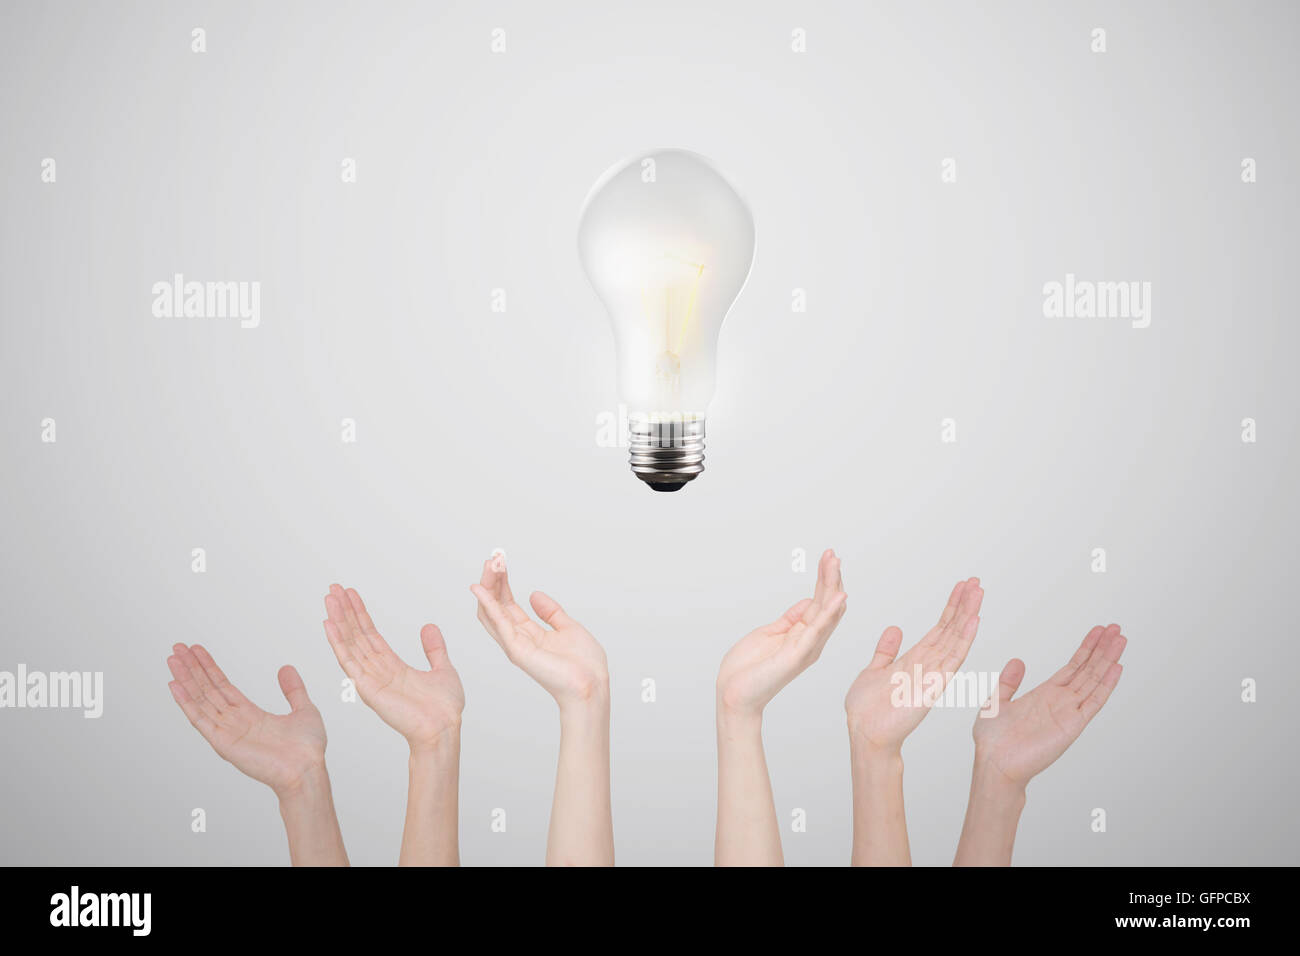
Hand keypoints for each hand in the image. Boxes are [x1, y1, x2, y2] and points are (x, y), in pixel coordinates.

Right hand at [167, 644, 326, 795]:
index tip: (196, 651)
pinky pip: (200, 719)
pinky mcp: (223, 743)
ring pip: (200, 700)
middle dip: (192, 668)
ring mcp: (227, 732)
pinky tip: (175, 686)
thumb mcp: (303, 709)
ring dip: (185, 679)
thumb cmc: (307, 749)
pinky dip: (187, 703)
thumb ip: (293, 690)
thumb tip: (286, 668)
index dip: (209, 668)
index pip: (223, 686)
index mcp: (250, 715)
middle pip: (208, 690)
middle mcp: (234, 722)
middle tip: (177, 648)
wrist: (307, 770)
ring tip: (172, 660)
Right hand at [322, 584, 463, 749]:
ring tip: (329, 598)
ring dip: (338, 620)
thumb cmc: (443, 708)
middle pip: (356, 635)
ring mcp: (370, 679)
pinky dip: (338, 642)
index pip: (371, 635)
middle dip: (345, 612)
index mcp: (393, 667)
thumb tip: (428, 627)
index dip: (360, 614)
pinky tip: (329, 625)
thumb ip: (434, 649)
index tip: (350, 595)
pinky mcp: (367, 687)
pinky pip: (348, 660)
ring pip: (350, 643)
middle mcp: (377, 671)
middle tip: (333, 589)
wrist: (443, 727)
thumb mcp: (443, 669)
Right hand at [470, 558, 607, 708]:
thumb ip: (550, 612)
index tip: (501, 561)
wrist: (592, 685)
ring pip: (492, 612)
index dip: (503, 583)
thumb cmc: (583, 665)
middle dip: (493, 580)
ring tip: (489, 565)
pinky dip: (488, 605)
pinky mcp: (518, 651)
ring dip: (488, 587)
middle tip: (494, 557)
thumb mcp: (568, 628)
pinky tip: (481, 589)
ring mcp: (515, 645)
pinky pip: (498, 624)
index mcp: (530, 634)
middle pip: (496, 605)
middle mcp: (518, 639)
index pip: (508, 604)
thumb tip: (534, 594)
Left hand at [716, 549, 847, 717]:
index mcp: (802, 635)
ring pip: (826, 612)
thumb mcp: (770, 633)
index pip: (819, 602)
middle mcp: (809, 641)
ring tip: (835, 564)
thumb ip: (790, 619)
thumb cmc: (748, 669)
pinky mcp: (797, 655)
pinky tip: (838, 596)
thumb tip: (807, 602)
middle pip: (826, 603)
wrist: (734, 694)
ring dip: (832, 586)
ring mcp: (806, 648)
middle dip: (830, 577)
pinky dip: (829, 612)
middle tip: (833, 554)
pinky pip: (817, 630)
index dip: (824, 579)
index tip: (827, 557)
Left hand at [844, 577, 982, 752]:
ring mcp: (933, 674)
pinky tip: (974, 622)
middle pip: (951, 629)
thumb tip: (895, 629)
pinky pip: (952, 659)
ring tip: (979, 593)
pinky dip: (963, 640)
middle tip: (977, 582)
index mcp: (915, 659)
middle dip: (964, 605)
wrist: (865, 733)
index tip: (962, 587)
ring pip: (955, 639)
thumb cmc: (868, 709)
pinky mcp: (933, 685)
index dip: (951, 608)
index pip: (938, 629)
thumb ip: (887, 651)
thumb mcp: (875, 669)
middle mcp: (928, 665)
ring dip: (968, 616)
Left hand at [973, 624, 1126, 786]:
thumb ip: (1009, 682)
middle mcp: (1061, 702)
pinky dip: (1106, 685)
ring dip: (1108, 660)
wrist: (994, 763)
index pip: (1073, 666)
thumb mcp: (996, 702)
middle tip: (1116, 628)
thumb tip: (1018, 661)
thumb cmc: (994, 741)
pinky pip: (1093, 702)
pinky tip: (1117, 668)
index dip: (1086, 649)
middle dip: (1102, 648)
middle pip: (1088, 669)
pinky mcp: (1072, 725)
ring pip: (1094, 680)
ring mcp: (1068, 713)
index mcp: (1045, 694)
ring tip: (1121, 640)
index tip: (1098, 631)